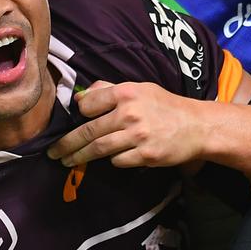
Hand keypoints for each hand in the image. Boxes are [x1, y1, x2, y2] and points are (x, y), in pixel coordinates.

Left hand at [47, 81, 208, 168]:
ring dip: (80, 157)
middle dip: (67, 144)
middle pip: (89, 131)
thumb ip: (111, 89)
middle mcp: (130, 113)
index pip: (88, 104)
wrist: (197, 126)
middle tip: (53, 152)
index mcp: (127, 93)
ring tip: (68, 161)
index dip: (79, 113)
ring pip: (100, 149)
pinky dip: (113, 160)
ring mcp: (138, 136)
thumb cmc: (166, 106)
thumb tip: (82, 97)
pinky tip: (113, 158)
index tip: (72, 121)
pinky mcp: (146, 155)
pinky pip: (119, 161)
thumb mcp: (141, 88)